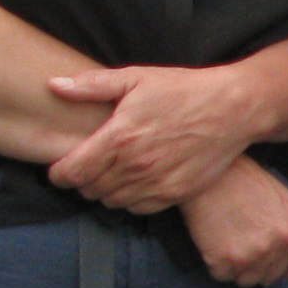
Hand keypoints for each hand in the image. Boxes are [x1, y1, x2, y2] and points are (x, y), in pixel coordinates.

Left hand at [44, 65, 259, 212]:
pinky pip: (138, 208)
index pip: (72, 172)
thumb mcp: (136, 78)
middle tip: (86, 167)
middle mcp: (135, 166)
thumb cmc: (183, 89)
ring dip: (104, 191)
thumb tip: (54, 85)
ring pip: (111, 202)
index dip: (58, 174)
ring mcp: (156, 183)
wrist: (233, 108)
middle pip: (89, 190)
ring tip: (110, 174)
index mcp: (119, 137)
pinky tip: (134, 181)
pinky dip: (129, 200)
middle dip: (81, 181)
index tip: (58, 169)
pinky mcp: (175, 194)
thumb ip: (91, 85)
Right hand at [177, 163, 287, 287]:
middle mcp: (280, 241)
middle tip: (243, 242)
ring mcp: (253, 253)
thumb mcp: (281, 198)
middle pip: (272, 277)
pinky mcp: (224, 260)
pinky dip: (217, 264)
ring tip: (229, 240)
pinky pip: (223, 276)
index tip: (275, 261)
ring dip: (237, 267)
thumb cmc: (242, 180)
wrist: (206, 173)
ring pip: (247, 280)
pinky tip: (214, 242)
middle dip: (259, 265)